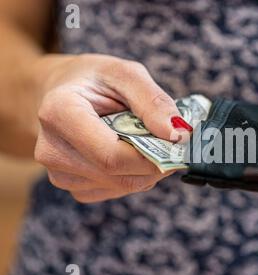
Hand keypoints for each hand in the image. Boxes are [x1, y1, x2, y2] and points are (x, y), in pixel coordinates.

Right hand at [34, 54, 189, 202]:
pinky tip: (131, 152)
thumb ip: (153, 101)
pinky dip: (135, 175)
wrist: (62, 92)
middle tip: (172, 142)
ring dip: (147, 169)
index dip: (153, 156)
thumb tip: (177, 134)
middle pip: (120, 175)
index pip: (112, 156)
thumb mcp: (126, 74)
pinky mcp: (73, 187)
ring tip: (147, 140)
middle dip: (156, 162)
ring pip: (123, 186)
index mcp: (59, 114)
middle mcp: (52, 150)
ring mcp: (59, 174)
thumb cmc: (94, 79)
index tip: (178, 142)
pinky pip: (117, 190)